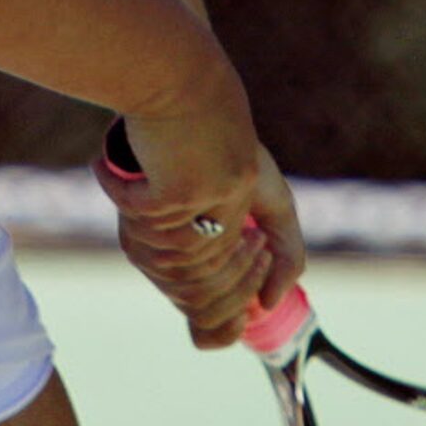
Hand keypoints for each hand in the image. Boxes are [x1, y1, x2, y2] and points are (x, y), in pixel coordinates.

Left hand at [94, 115, 300, 350]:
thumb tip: (268, 305)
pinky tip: (236, 228)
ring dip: (230, 268)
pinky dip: (212, 250)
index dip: (231, 320)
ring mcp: (145, 240)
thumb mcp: (272, 201)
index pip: (205, 327)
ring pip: (189, 286)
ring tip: (250, 236)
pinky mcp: (139, 215)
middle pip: (199, 306)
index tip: (259, 279)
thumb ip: (287, 251)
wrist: (191, 98)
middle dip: (238, 283)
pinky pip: (176, 257)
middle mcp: (160, 259)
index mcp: (188, 263)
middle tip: (257, 246)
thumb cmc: (232, 149)